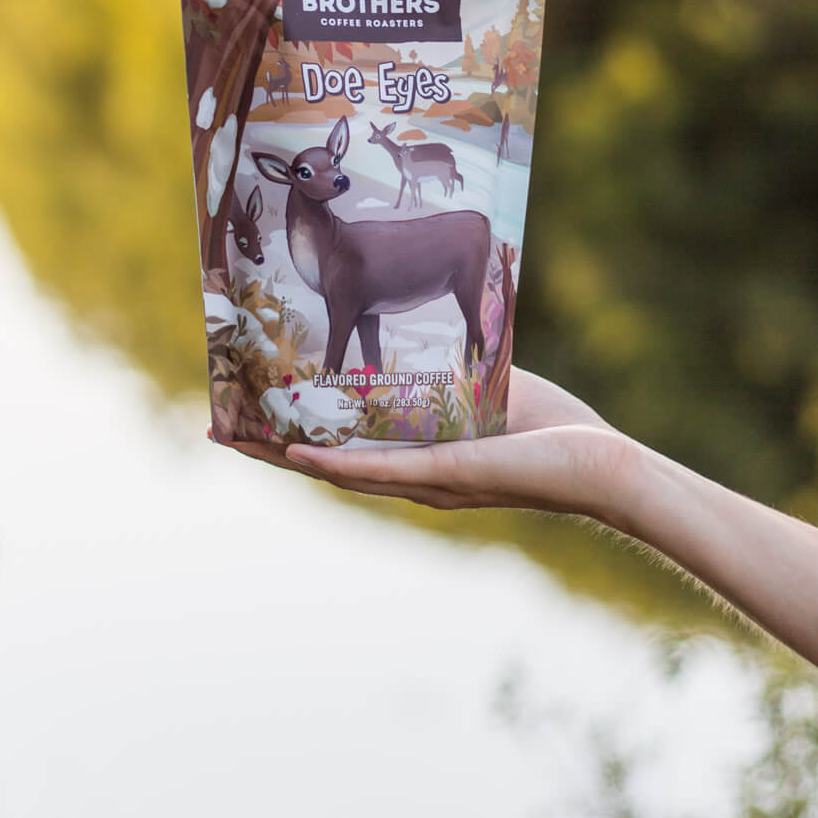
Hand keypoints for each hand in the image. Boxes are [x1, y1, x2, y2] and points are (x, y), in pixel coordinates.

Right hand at [221, 366, 633, 521]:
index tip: (249, 416)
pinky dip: (334, 465)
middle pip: (323, 464)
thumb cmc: (552, 430)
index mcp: (418, 458)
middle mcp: (411, 478)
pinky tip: (296, 456)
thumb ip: (449, 371)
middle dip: (269, 447)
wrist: (598, 463)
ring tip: (235, 438)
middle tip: (218, 427)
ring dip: (283, 456)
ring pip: (337, 471)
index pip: (342, 448)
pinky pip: (379, 471)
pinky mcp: (444, 476)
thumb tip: (424, 335)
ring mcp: (423, 481)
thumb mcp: (485, 389)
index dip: (293, 435)